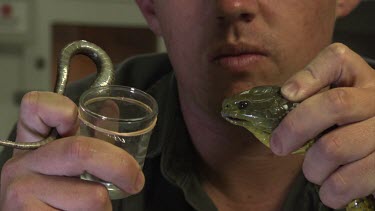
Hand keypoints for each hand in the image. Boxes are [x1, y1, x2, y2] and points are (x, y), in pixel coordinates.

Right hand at [0, 92, 144, 209]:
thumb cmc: (55, 196)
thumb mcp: (66, 164)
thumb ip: (91, 137)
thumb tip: (111, 109)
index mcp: (32, 145)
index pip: (35, 106)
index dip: (61, 107)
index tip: (77, 118)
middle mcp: (21, 164)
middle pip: (80, 150)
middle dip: (120, 167)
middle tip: (135, 180)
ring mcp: (22, 190)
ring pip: (92, 194)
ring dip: (105, 205)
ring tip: (91, 208)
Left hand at [269, 43, 374, 208]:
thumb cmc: (344, 129)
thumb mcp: (327, 107)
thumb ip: (304, 103)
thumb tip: (263, 114)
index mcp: (358, 79)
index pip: (336, 60)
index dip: (308, 76)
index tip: (287, 94)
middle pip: (334, 105)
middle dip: (295, 128)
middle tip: (278, 146)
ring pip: (335, 148)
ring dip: (312, 167)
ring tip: (313, 170)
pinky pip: (347, 181)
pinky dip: (329, 190)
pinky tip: (329, 188)